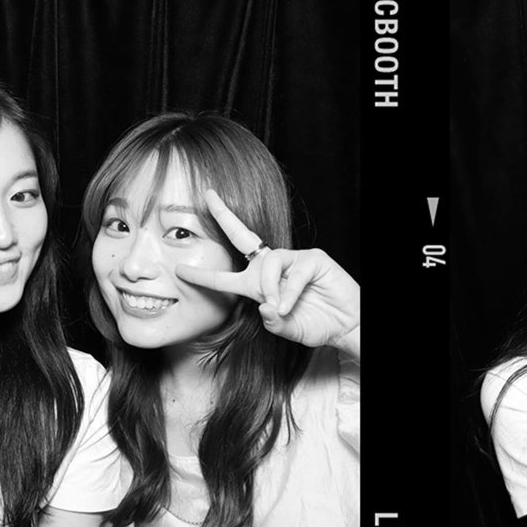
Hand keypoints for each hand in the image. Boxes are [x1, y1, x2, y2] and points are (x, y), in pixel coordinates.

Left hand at [170, 186, 360, 354]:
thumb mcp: (286, 329)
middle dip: (224, 215)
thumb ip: (272, 322)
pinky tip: (291, 302)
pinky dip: (290, 290)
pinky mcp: (313, 259)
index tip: (179, 270)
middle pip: (243, 236)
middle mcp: (273, 267)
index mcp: (260, 285)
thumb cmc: (317, 325)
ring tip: (278, 305)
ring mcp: (294, 260)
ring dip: (269, 286)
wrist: (347, 326)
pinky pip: (293, 271)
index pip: (227, 277)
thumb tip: (263, 307)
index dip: (204, 275)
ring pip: (267, 262)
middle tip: (207, 196)